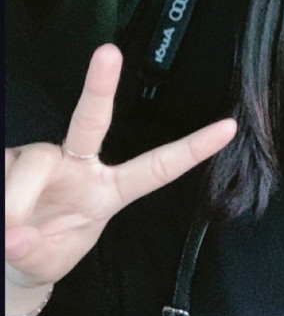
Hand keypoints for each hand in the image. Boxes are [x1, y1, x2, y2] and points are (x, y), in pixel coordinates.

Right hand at [5, 44, 236, 297]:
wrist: (6, 257)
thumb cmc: (42, 252)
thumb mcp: (47, 262)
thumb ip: (33, 251)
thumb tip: (13, 236)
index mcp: (109, 190)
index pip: (157, 168)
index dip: (192, 149)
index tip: (228, 128)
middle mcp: (79, 164)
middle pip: (92, 121)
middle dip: (102, 85)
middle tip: (109, 53)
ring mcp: (42, 157)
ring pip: (35, 163)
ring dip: (15, 199)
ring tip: (9, 230)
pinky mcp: (7, 157)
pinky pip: (2, 169)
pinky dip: (0, 198)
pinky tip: (1, 214)